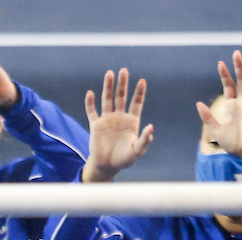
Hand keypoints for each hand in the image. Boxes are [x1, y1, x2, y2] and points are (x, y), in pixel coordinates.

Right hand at [81, 68, 152, 182]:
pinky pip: (92, 111)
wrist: (108, 166)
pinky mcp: (96, 125)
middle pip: (121, 96)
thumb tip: (151, 127)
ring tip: (110, 73)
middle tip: (123, 70)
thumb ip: (144, 140)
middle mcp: (119, 117)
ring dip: (108, 87)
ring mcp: (107, 120)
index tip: (142, 81)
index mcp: (131, 121)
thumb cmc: (125, 159)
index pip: (136, 103)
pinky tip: (90, 93)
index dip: (139, 92)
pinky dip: (90, 103)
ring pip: (107, 99)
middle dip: (122, 84)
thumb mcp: (137, 151)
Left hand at [195, 50, 241, 162]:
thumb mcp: (216, 130)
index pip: (229, 86)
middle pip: (241, 80)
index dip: (225, 75)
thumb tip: (198, 104)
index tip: (220, 63)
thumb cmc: (233, 145)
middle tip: (236, 53)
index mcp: (232, 106)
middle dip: (238, 67)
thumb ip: (208, 117)